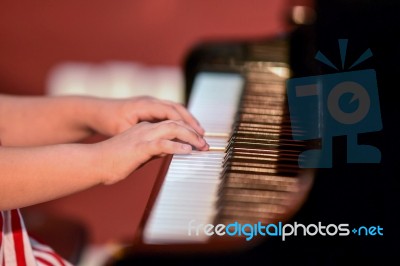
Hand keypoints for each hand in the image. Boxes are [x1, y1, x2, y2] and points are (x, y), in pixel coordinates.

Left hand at [88, 96, 204, 136]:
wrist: (96, 111)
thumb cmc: (108, 121)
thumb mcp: (124, 132)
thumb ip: (144, 138)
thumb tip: (163, 147)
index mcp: (145, 105)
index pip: (171, 112)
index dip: (185, 124)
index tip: (196, 135)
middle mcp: (150, 101)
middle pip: (177, 108)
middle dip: (191, 122)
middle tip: (203, 136)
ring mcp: (151, 103)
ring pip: (175, 109)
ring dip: (187, 120)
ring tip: (198, 134)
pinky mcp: (150, 108)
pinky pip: (169, 112)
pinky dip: (179, 120)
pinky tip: (185, 130)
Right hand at [96, 120, 208, 184]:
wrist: (94, 163)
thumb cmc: (114, 161)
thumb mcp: (139, 154)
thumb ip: (155, 151)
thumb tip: (171, 152)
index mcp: (145, 129)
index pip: (171, 124)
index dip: (188, 131)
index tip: (199, 142)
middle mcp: (146, 129)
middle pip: (175, 123)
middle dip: (193, 132)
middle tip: (205, 144)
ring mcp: (142, 137)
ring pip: (172, 129)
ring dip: (190, 137)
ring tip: (202, 146)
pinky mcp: (139, 148)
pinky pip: (162, 144)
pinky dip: (177, 146)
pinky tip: (188, 151)